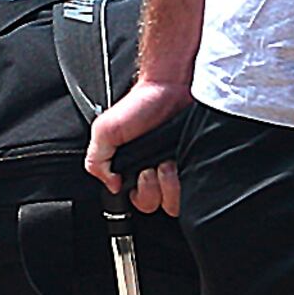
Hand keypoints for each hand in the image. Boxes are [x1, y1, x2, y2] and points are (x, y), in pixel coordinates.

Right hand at [85, 76, 192, 215]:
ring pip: (175, 202)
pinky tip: (183, 164)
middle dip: (152, 190)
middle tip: (152, 167)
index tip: (138, 175)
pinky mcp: (197, 165)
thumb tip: (111, 186)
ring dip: (170, 186)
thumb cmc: (140, 104)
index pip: (135, 200)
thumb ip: (96, 161)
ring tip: (168, 163)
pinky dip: (189, 183)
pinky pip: (196, 190)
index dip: (137, 194)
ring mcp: (179, 170)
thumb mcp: (103, 131)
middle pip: (155, 206)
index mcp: (133, 169)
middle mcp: (156, 172)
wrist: (170, 88)